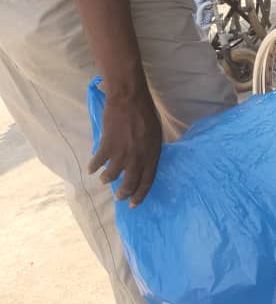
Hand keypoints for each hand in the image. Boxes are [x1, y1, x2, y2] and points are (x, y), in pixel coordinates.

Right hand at [88, 86, 161, 206]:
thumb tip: (145, 162)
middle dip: (124, 194)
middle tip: (119, 197)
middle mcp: (136, 159)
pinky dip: (93, 167)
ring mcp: (120, 154)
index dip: (140, 195)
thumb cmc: (146, 113)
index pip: (147, 181)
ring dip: (107, 180)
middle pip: (129, 183)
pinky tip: (92, 169)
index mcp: (151, 155)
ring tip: (105, 180)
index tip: (134, 204)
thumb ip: (150, 150)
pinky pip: (97, 163)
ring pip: (111, 176)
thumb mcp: (156, 134)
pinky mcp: (106, 147)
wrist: (129, 100)